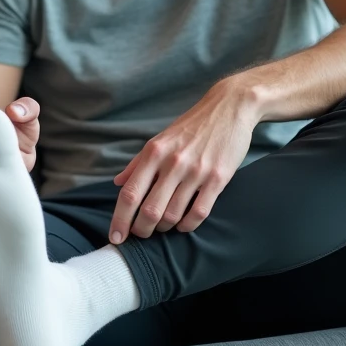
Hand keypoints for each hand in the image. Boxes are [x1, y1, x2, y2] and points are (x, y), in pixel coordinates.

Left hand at [108, 80, 259, 243]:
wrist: (228, 108)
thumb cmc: (191, 127)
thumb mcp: (159, 140)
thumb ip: (137, 163)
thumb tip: (117, 183)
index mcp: (154, 152)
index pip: (130, 193)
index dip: (120, 219)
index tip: (116, 237)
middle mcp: (172, 162)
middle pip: (150, 210)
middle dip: (142, 230)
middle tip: (141, 235)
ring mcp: (196, 171)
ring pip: (173, 215)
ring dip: (164, 228)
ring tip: (162, 227)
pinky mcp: (218, 178)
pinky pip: (199, 212)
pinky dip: (188, 225)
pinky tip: (183, 224)